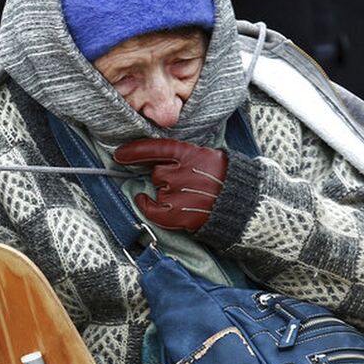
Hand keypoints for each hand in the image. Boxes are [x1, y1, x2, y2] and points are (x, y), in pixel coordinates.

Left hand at [113, 138, 227, 231]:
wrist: (243, 206)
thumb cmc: (228, 180)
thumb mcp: (209, 155)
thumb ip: (186, 154)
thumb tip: (161, 155)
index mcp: (189, 154)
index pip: (155, 148)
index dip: (134, 151)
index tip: (119, 154)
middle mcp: (179, 172)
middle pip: (156, 171)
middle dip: (165, 175)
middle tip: (185, 182)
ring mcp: (176, 194)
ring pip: (157, 187)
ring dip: (164, 190)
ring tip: (187, 195)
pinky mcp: (176, 214)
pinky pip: (150, 209)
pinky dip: (146, 205)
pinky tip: (146, 201)